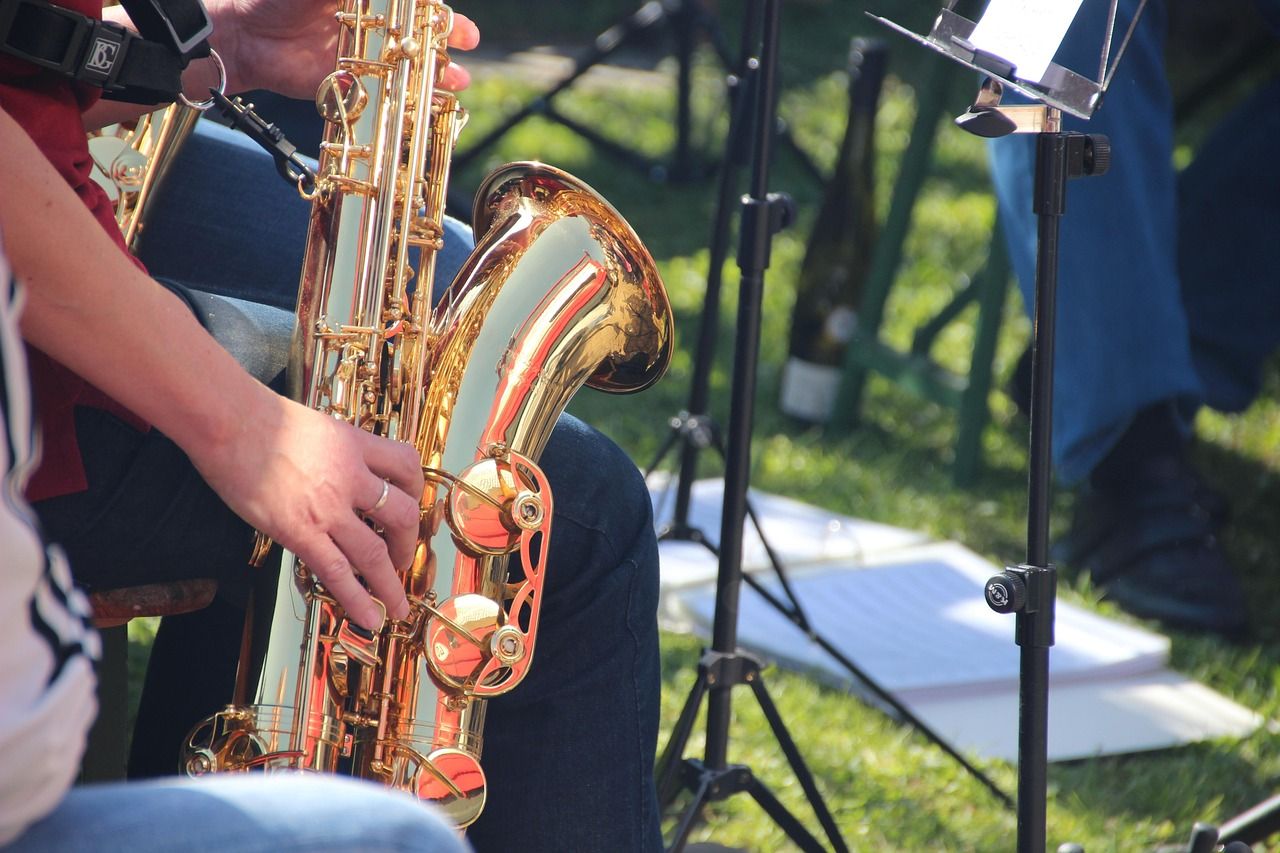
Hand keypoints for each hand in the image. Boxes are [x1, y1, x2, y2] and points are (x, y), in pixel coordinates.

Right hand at [189, 385, 425, 629]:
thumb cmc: (261, 418)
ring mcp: (328, 507)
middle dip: (410, 543)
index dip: (415, 489)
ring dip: (390, 583)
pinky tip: (369, 617)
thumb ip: (336, 448)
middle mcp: (351, 477)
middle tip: (406, 559)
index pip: (406, 465)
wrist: (228, 421)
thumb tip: (339, 467)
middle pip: (403, 515)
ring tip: (396, 605)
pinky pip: (336, 572)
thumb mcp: (317, 425)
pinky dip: (357, 599)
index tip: (413, 505)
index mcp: (356, 445)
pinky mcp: (300, 531)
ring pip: (375, 553)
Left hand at [203, 0, 480, 96]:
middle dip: (445, 41)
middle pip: (416, 33)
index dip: (440, 11)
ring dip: (432, 75)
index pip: (413, 4)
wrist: (243, 32)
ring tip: (454, 83)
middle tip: (467, 46)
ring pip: (405, 66)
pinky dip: (404, 103)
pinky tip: (422, 107)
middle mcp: (367, 25)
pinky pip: (381, 96)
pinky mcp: (347, 85)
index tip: (462, 18)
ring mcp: (359, 56)